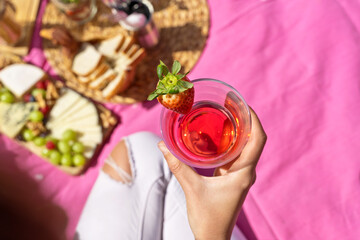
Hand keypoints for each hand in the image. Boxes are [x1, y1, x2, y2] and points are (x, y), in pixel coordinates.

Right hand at [158, 108, 265, 239]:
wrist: (213, 238)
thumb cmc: (207, 218)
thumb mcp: (191, 188)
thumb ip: (177, 166)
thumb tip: (162, 145)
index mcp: (243, 173)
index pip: (258, 140)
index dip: (254, 119)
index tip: (242, 103)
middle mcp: (246, 172)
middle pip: (253, 139)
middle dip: (245, 119)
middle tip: (230, 103)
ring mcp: (240, 175)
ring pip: (245, 146)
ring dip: (238, 129)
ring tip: (225, 113)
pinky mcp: (232, 178)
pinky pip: (235, 155)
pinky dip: (229, 142)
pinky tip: (217, 134)